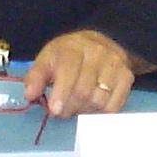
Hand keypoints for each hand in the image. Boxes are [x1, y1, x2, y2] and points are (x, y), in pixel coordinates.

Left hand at [25, 29, 140, 116]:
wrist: (99, 43)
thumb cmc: (67, 56)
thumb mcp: (47, 60)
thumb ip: (35, 77)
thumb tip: (29, 95)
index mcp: (73, 47)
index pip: (69, 71)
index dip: (62, 93)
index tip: (55, 110)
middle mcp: (97, 52)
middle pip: (84, 91)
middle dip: (70, 107)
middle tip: (62, 111)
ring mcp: (114, 64)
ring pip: (99, 100)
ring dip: (84, 111)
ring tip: (76, 106)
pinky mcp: (127, 77)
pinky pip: (114, 105)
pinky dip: (100, 113)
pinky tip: (91, 107)